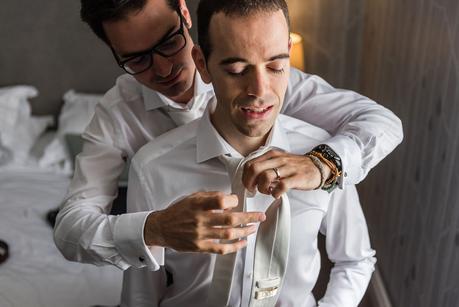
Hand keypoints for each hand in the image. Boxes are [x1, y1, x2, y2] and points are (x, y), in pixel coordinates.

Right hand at [144, 191, 265, 254]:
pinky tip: (243, 242)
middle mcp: (200, 219)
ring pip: (229, 234)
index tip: (237, 201)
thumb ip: (211, 197)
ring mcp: (200, 235)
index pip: (221, 200)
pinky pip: (221, 249)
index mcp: (198, 204)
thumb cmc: (179, 211)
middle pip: (230, 219)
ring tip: (253, 228)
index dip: (233, 200)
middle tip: (260, 216)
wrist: (161, 228)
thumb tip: (230, 201)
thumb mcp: (192, 197)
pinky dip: (235, 246)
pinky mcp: (200, 247)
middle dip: (249, 217)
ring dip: (245, 231)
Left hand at [242, 149, 330, 198]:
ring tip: (267, 191)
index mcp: (271, 154)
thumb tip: (250, 177)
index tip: (248, 185)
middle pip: (254, 169)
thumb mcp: (278, 161)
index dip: (245, 176)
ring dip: (262, 188)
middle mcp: (278, 159)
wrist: (317, 166)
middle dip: (249, 182)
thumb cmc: (295, 166)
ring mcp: (287, 168)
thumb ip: (265, 166)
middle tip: (253, 190)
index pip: (249, 163)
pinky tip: (277, 194)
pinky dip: (275, 193)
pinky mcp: (296, 177)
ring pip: (265, 177)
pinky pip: (281, 186)